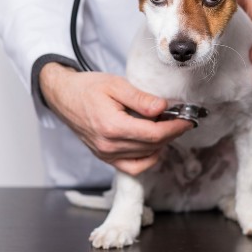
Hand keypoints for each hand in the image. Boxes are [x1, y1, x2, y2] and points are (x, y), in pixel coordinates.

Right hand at [39, 63, 192, 175]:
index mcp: (112, 127)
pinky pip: (132, 166)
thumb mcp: (116, 85)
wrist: (63, 96)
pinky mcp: (105, 157)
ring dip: (161, 144)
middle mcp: (109, 146)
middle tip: (182, 120)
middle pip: (152, 146)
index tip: (188, 120)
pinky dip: (147, 158)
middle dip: (172, 134)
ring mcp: (106, 154)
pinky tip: (153, 144)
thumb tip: (163, 108)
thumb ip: (140, 99)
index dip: (175, 128)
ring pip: (145, 158)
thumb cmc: (87, 88)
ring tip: (167, 127)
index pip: (154, 134)